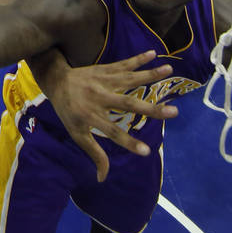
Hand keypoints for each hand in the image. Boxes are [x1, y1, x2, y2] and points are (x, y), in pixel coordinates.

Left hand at [41, 51, 178, 182]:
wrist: (56, 80)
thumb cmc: (68, 111)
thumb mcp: (76, 134)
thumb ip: (93, 153)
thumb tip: (103, 178)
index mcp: (90, 116)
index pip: (112, 132)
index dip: (128, 142)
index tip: (147, 152)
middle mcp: (98, 98)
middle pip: (127, 104)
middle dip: (151, 109)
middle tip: (175, 113)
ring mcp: (102, 81)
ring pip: (129, 78)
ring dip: (150, 75)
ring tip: (170, 71)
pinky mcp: (105, 69)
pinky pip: (123, 64)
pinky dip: (138, 59)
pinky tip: (153, 54)